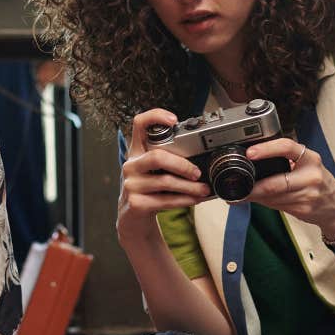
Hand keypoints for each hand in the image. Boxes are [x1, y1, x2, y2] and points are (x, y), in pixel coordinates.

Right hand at [118, 108, 210, 232]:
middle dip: (183, 165)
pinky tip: (195, 199)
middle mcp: (131, 165)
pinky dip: (185, 200)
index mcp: (136, 151)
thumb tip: (203, 157)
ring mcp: (131, 184)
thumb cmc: (149, 189)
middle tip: (197, 173)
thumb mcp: (153, 170)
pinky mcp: (136, 203)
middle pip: (157, 156)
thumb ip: (168, 159)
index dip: (155, 117)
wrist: (133, 217)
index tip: (174, 120)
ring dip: (190, 187)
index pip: (139, 124)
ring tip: (204, 189)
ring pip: (165, 181)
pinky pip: (166, 200)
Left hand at [242, 137, 334, 233]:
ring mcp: (308, 194)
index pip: (287, 147)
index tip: (250, 153)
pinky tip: (257, 200)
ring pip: (273, 196)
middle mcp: (311, 175)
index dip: (266, 149)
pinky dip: (263, 203)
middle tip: (238, 185)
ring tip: (243, 194)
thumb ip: (286, 161)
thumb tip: (254, 161)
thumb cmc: (318, 182)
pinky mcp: (303, 209)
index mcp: (310, 158)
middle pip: (276, 182)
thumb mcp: (308, 165)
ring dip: (255, 196)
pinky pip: (276, 205)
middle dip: (254, 186)